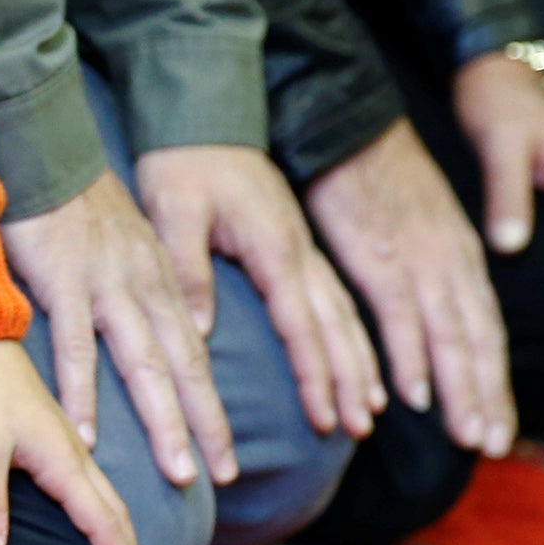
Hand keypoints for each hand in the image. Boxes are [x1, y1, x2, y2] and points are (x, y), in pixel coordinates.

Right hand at [0, 171, 235, 488]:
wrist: (45, 152)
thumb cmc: (81, 208)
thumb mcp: (133, 248)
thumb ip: (151, 296)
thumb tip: (171, 342)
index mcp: (162, 285)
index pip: (197, 359)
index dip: (213, 411)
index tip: (227, 462)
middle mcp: (145, 290)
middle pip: (184, 369)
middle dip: (205, 427)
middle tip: (222, 479)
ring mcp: (107, 287)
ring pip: (143, 364)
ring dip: (164, 421)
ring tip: (178, 473)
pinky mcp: (63, 282)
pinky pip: (73, 348)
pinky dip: (81, 394)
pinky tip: (87, 436)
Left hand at [0, 339, 142, 544]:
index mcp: (63, 461)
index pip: (102, 522)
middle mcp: (75, 454)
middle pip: (115, 512)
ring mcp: (68, 444)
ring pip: (107, 496)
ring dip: (119, 531)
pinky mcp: (55, 437)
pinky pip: (91, 482)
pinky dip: (102, 508)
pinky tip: (92, 515)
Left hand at [135, 144, 381, 438]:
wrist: (201, 115)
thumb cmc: (182, 164)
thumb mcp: (173, 211)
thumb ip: (189, 269)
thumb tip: (202, 332)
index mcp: (274, 246)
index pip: (300, 322)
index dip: (314, 373)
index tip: (324, 416)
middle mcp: (298, 251)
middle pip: (335, 325)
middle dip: (350, 380)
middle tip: (360, 429)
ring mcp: (302, 249)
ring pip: (342, 315)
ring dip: (359, 365)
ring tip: (369, 412)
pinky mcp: (296, 247)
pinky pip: (333, 300)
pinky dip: (348, 338)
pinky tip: (356, 367)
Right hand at [303, 120, 513, 455]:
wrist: (349, 119)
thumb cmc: (376, 173)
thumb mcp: (420, 223)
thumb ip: (427, 273)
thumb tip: (429, 322)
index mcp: (461, 255)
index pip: (486, 330)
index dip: (494, 382)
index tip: (498, 428)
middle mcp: (451, 262)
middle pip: (477, 341)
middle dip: (487, 398)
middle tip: (493, 447)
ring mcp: (417, 260)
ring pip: (449, 336)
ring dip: (459, 390)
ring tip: (467, 436)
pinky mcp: (378, 256)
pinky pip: (400, 316)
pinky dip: (409, 357)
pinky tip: (411, 395)